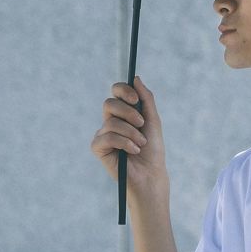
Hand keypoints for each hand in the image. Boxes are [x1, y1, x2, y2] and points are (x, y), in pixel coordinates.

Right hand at [90, 76, 168, 198]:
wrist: (151, 173)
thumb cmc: (153, 149)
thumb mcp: (152, 120)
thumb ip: (146, 99)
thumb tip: (135, 78)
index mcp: (123, 113)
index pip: (116, 92)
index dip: (123, 90)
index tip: (136, 99)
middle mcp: (110, 121)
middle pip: (109, 103)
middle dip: (128, 112)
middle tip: (141, 124)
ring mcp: (103, 134)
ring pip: (111, 122)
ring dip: (131, 132)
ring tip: (141, 144)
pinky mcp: (98, 148)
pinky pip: (107, 136)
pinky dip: (124, 142)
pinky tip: (132, 151)